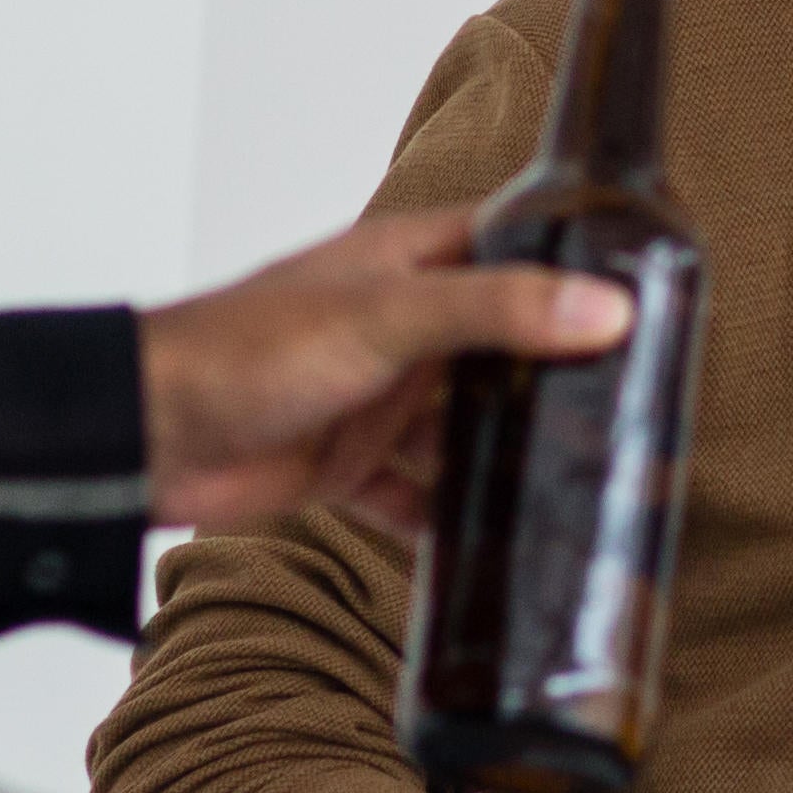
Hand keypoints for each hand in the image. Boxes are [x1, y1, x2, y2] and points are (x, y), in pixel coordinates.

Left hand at [140, 207, 630, 536]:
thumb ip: (496, 310)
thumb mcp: (387, 318)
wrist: (146, 436)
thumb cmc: (248, 351)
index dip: (572, 264)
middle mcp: (398, 324)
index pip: (510, 245)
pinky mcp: (348, 464)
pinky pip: (416, 497)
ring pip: (463, 427)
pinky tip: (496, 547)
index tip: (646, 294)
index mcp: (407, 262)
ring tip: (584, 483)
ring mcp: (375, 397)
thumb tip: (608, 307)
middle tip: (634, 407)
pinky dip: (449, 521)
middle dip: (554, 375)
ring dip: (507, 454)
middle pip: (498, 345)